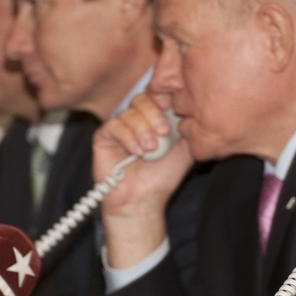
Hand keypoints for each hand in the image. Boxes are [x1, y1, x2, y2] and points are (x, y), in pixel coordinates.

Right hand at [94, 92, 192, 268]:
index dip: (166, 99)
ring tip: (150, 150)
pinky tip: (137, 152)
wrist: (143, 200)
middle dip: (155, 114)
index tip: (175, 112)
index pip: (158, 95)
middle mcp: (137, 119)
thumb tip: (192, 106)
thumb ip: (188, 128)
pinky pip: (114, 125)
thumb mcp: (185, 150)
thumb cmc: (162, 178)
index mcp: (156, 118)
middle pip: (143, 98)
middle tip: (164, 133)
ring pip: (129, 111)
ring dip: (142, 129)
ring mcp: (120, 126)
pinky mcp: (103, 137)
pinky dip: (128, 136)